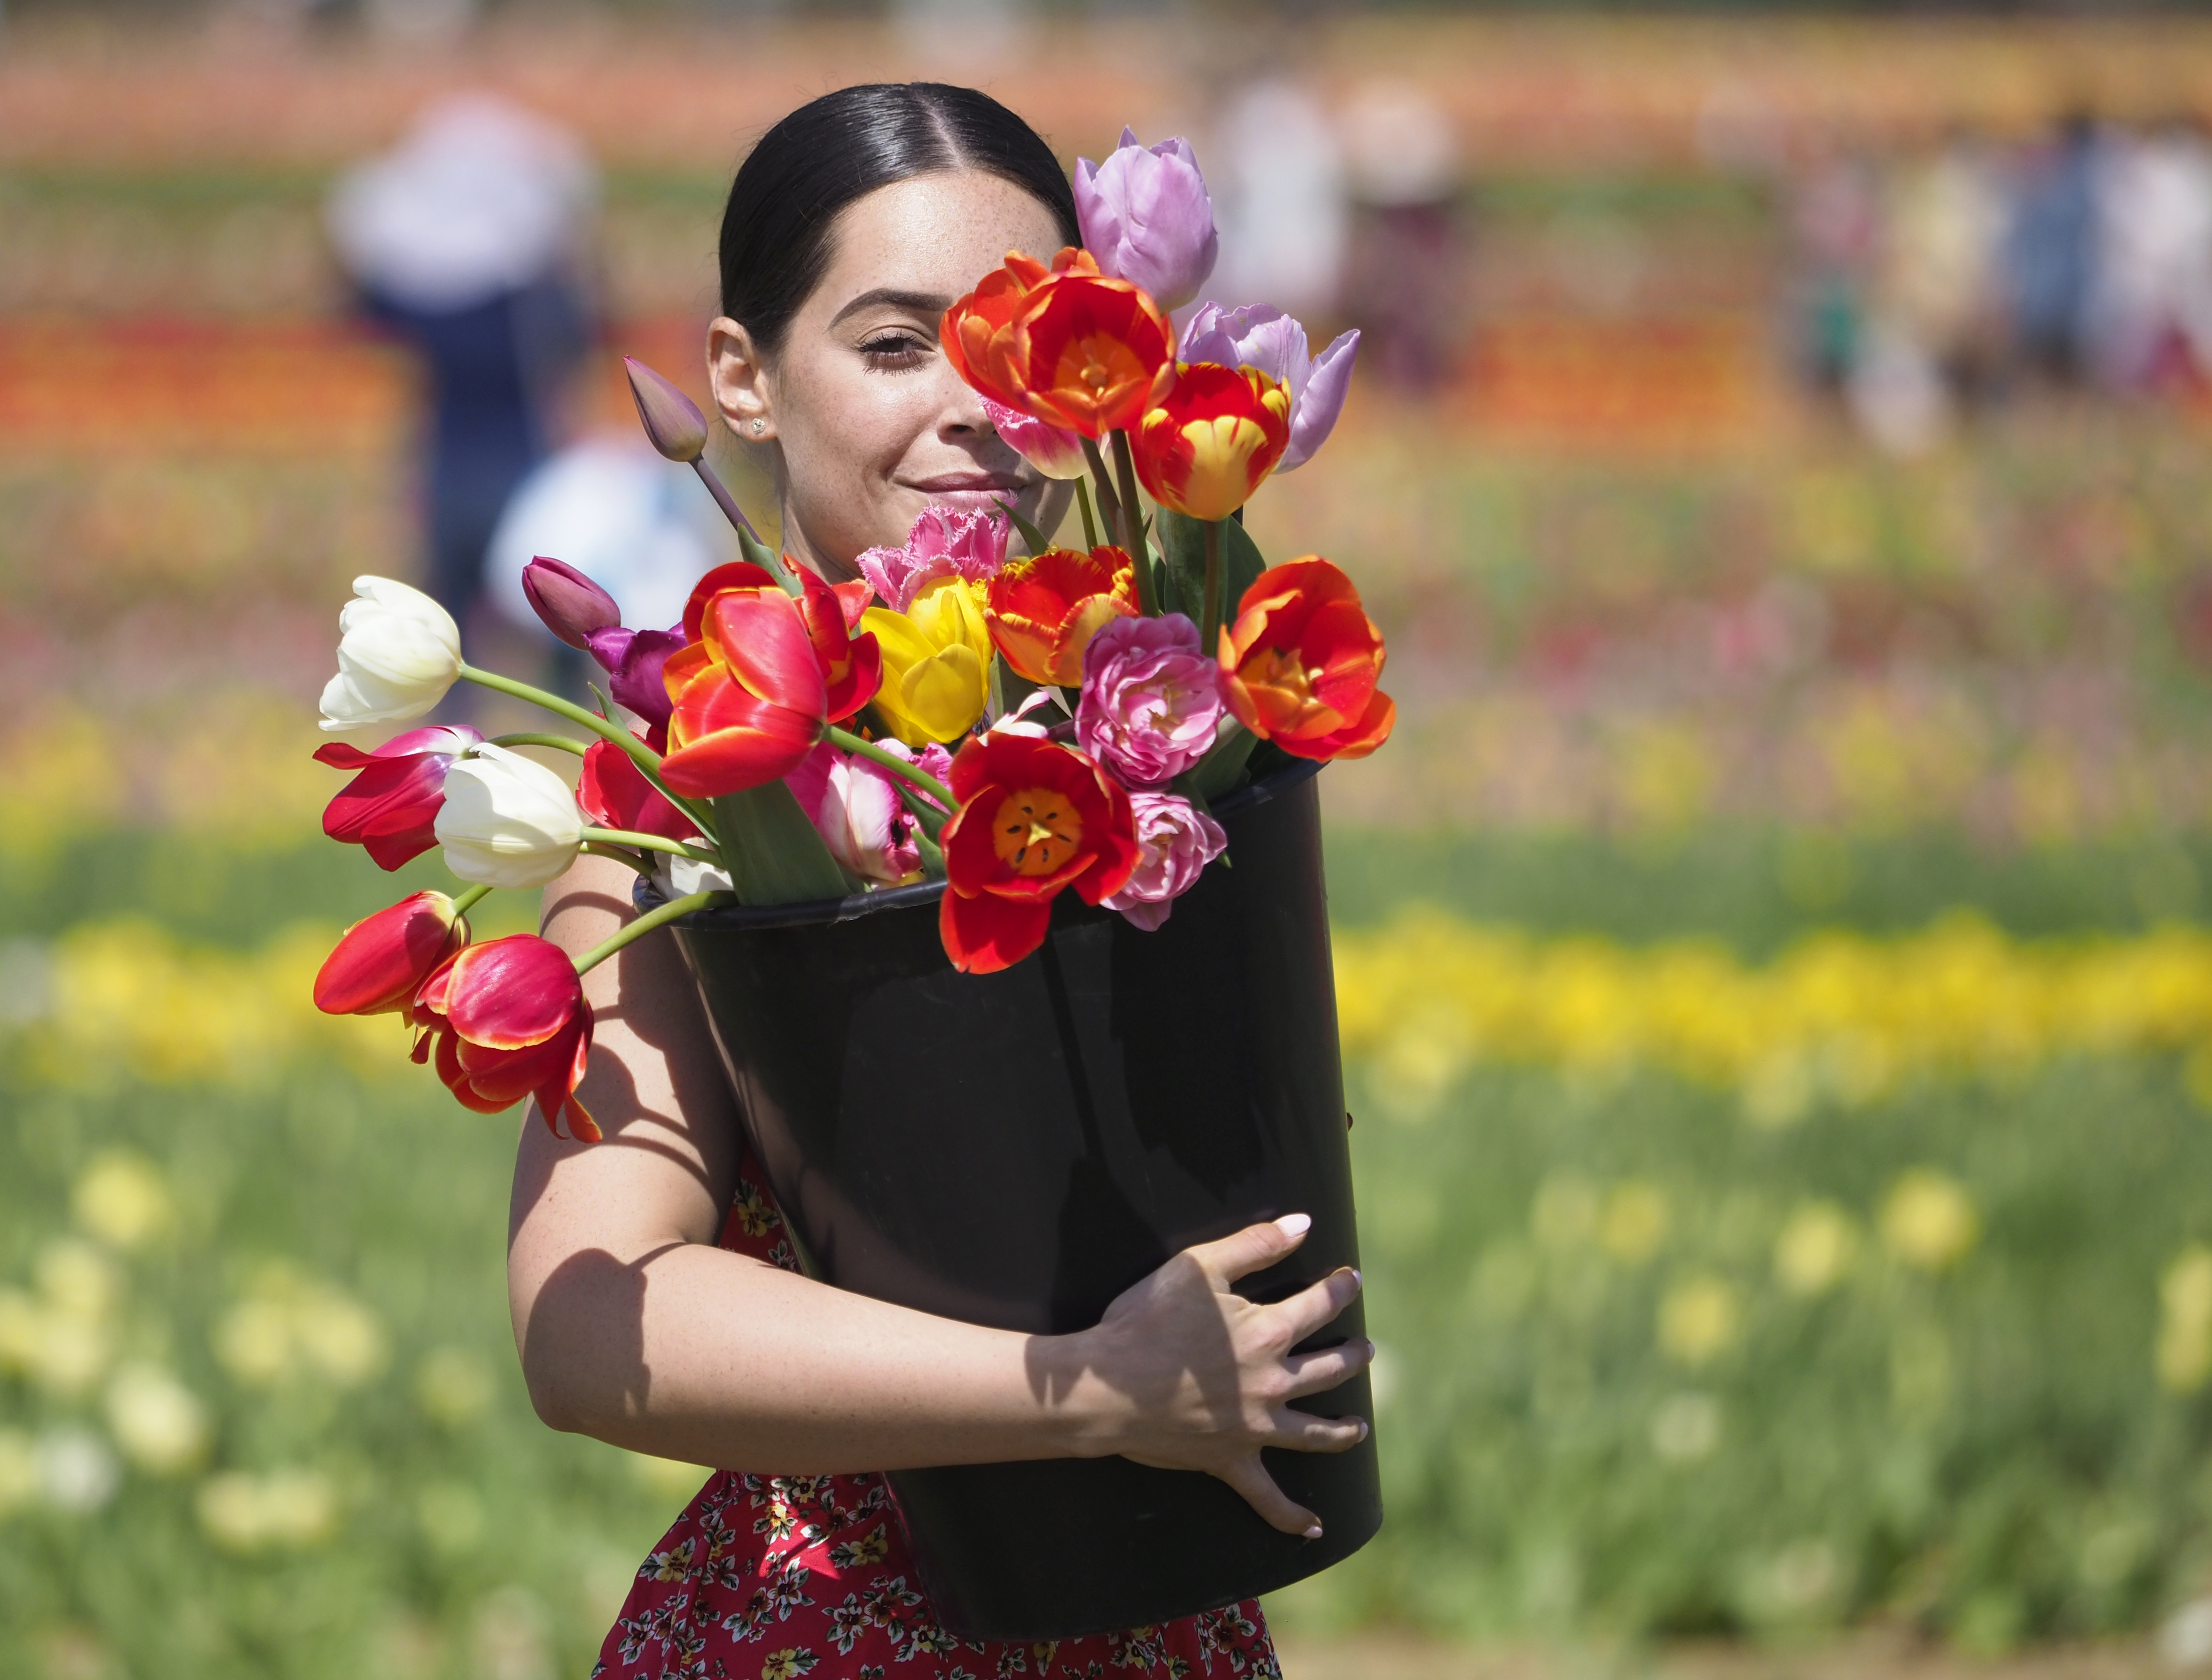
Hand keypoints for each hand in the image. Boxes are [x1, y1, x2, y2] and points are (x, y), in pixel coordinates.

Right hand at [1049, 1214, 1371, 1535]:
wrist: (1107, 1386)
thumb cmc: (1145, 1321)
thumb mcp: (1198, 1267)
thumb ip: (1254, 1244)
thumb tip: (1302, 1224)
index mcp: (1267, 1333)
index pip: (1320, 1306)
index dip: (1340, 1290)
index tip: (1352, 1280)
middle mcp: (1272, 1383)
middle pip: (1329, 1369)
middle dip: (1353, 1355)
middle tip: (1367, 1348)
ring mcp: (1255, 1427)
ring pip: (1315, 1432)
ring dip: (1343, 1430)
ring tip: (1361, 1427)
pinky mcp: (1230, 1460)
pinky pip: (1267, 1495)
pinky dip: (1290, 1515)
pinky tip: (1313, 1529)